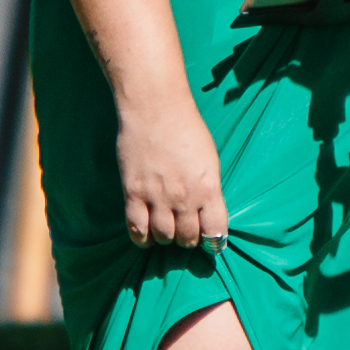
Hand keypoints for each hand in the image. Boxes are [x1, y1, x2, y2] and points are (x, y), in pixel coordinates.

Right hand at [113, 96, 228, 250]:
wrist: (155, 108)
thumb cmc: (186, 128)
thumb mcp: (210, 161)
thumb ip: (208, 190)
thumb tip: (206, 215)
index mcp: (209, 189)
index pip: (215, 233)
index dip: (214, 241)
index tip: (210, 240)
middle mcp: (185, 198)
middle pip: (188, 238)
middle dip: (188, 239)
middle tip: (185, 231)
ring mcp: (158, 197)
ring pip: (164, 237)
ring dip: (166, 237)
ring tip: (165, 227)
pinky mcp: (133, 192)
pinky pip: (136, 229)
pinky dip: (142, 238)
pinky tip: (146, 234)